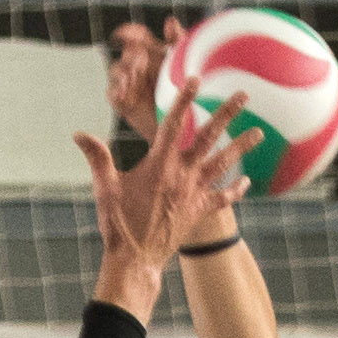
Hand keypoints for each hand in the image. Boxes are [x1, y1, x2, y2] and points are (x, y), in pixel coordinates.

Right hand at [75, 84, 254, 286]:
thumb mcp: (105, 188)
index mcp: (160, 165)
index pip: (174, 123)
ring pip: (224, 164)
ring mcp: (194, 193)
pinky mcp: (199, 212)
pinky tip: (246, 181)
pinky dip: (235, 190)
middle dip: (227, 113)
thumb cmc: (118, 224)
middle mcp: (182, 175)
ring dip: (242, 146)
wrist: (136, 260)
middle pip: (209, 137)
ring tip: (259, 132)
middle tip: (244, 95)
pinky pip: (222, 198)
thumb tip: (79, 134)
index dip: (184, 99)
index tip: (195, 78)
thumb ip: (97, 157)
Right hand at [105, 19, 187, 142]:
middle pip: (126, 54)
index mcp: (153, 53)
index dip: (128, 32)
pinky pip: (112, 93)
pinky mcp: (123, 102)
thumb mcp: (187, 65)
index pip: (136, 36)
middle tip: (141, 64)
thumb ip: (179, 42)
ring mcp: (129, 84)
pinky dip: (115, 91)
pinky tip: (124, 94)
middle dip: (131, 57)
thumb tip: (170, 21)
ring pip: (116, 71)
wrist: (185, 128)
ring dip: (123, 72)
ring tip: (134, 78)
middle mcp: (138, 66)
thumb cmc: (192, 94)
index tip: (124, 33)